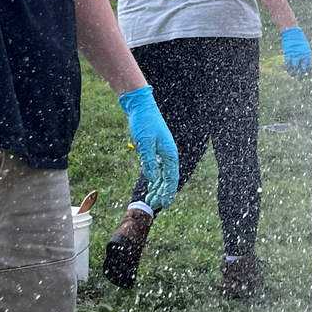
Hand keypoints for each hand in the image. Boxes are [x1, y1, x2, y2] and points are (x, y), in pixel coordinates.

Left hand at [118, 86, 178, 209]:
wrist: (140, 107)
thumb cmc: (144, 122)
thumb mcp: (145, 142)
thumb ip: (149, 161)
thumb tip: (153, 178)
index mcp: (169, 153)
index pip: (171, 177)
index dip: (168, 192)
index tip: (165, 203)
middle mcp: (168, 154)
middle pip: (167, 178)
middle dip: (162, 192)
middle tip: (154, 205)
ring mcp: (162, 152)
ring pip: (162, 174)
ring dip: (158, 187)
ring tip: (151, 199)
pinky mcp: (155, 149)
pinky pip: (157, 168)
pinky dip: (155, 178)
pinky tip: (151, 185)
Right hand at [280, 27, 311, 77]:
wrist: (292, 33)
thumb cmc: (299, 39)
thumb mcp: (305, 47)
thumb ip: (306, 54)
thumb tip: (308, 62)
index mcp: (307, 53)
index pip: (309, 65)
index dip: (308, 71)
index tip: (307, 75)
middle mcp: (302, 55)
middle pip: (303, 68)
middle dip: (302, 74)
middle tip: (301, 79)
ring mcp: (294, 55)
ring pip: (295, 67)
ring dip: (295, 73)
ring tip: (295, 77)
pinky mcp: (288, 54)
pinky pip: (288, 64)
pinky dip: (289, 68)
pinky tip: (289, 72)